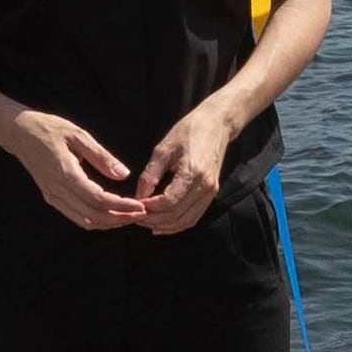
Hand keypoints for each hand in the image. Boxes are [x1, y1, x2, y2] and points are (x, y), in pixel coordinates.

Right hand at [0, 108, 144, 231]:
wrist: (19, 133)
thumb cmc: (49, 129)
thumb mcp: (78, 135)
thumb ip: (101, 156)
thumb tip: (124, 174)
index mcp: (66, 173)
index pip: (98, 199)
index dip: (121, 206)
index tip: (140, 205)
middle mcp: (58, 190)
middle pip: (93, 216)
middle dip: (119, 218)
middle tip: (140, 214)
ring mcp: (53, 196)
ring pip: (84, 221)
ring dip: (108, 223)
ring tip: (129, 216)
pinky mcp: (51, 197)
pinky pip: (76, 217)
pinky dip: (95, 220)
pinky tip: (110, 214)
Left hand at [134, 108, 235, 235]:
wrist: (216, 125)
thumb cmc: (188, 131)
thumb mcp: (163, 149)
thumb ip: (150, 175)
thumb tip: (138, 196)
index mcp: (193, 173)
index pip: (169, 202)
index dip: (150, 208)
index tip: (135, 205)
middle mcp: (205, 186)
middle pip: (177, 215)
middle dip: (154, 220)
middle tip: (137, 217)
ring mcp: (210, 192)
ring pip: (186, 221)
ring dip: (165, 226)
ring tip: (147, 223)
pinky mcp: (211, 194)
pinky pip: (194, 217)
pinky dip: (178, 224)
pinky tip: (163, 225)